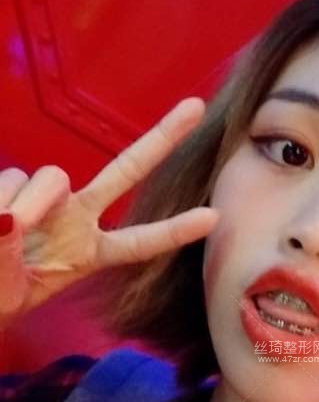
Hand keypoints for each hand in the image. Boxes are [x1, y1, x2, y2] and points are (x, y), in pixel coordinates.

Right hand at [0, 98, 219, 325]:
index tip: (214, 218)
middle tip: (197, 108)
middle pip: (127, 170)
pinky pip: (11, 178)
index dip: (173, 231)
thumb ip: (12, 256)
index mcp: (87, 254)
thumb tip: (13, 218)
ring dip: (26, 206)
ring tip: (3, 237)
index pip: (138, 242)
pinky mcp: (14, 183)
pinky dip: (0, 199)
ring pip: (52, 176)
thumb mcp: (11, 293)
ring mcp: (48, 197)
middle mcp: (76, 217)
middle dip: (162, 138)